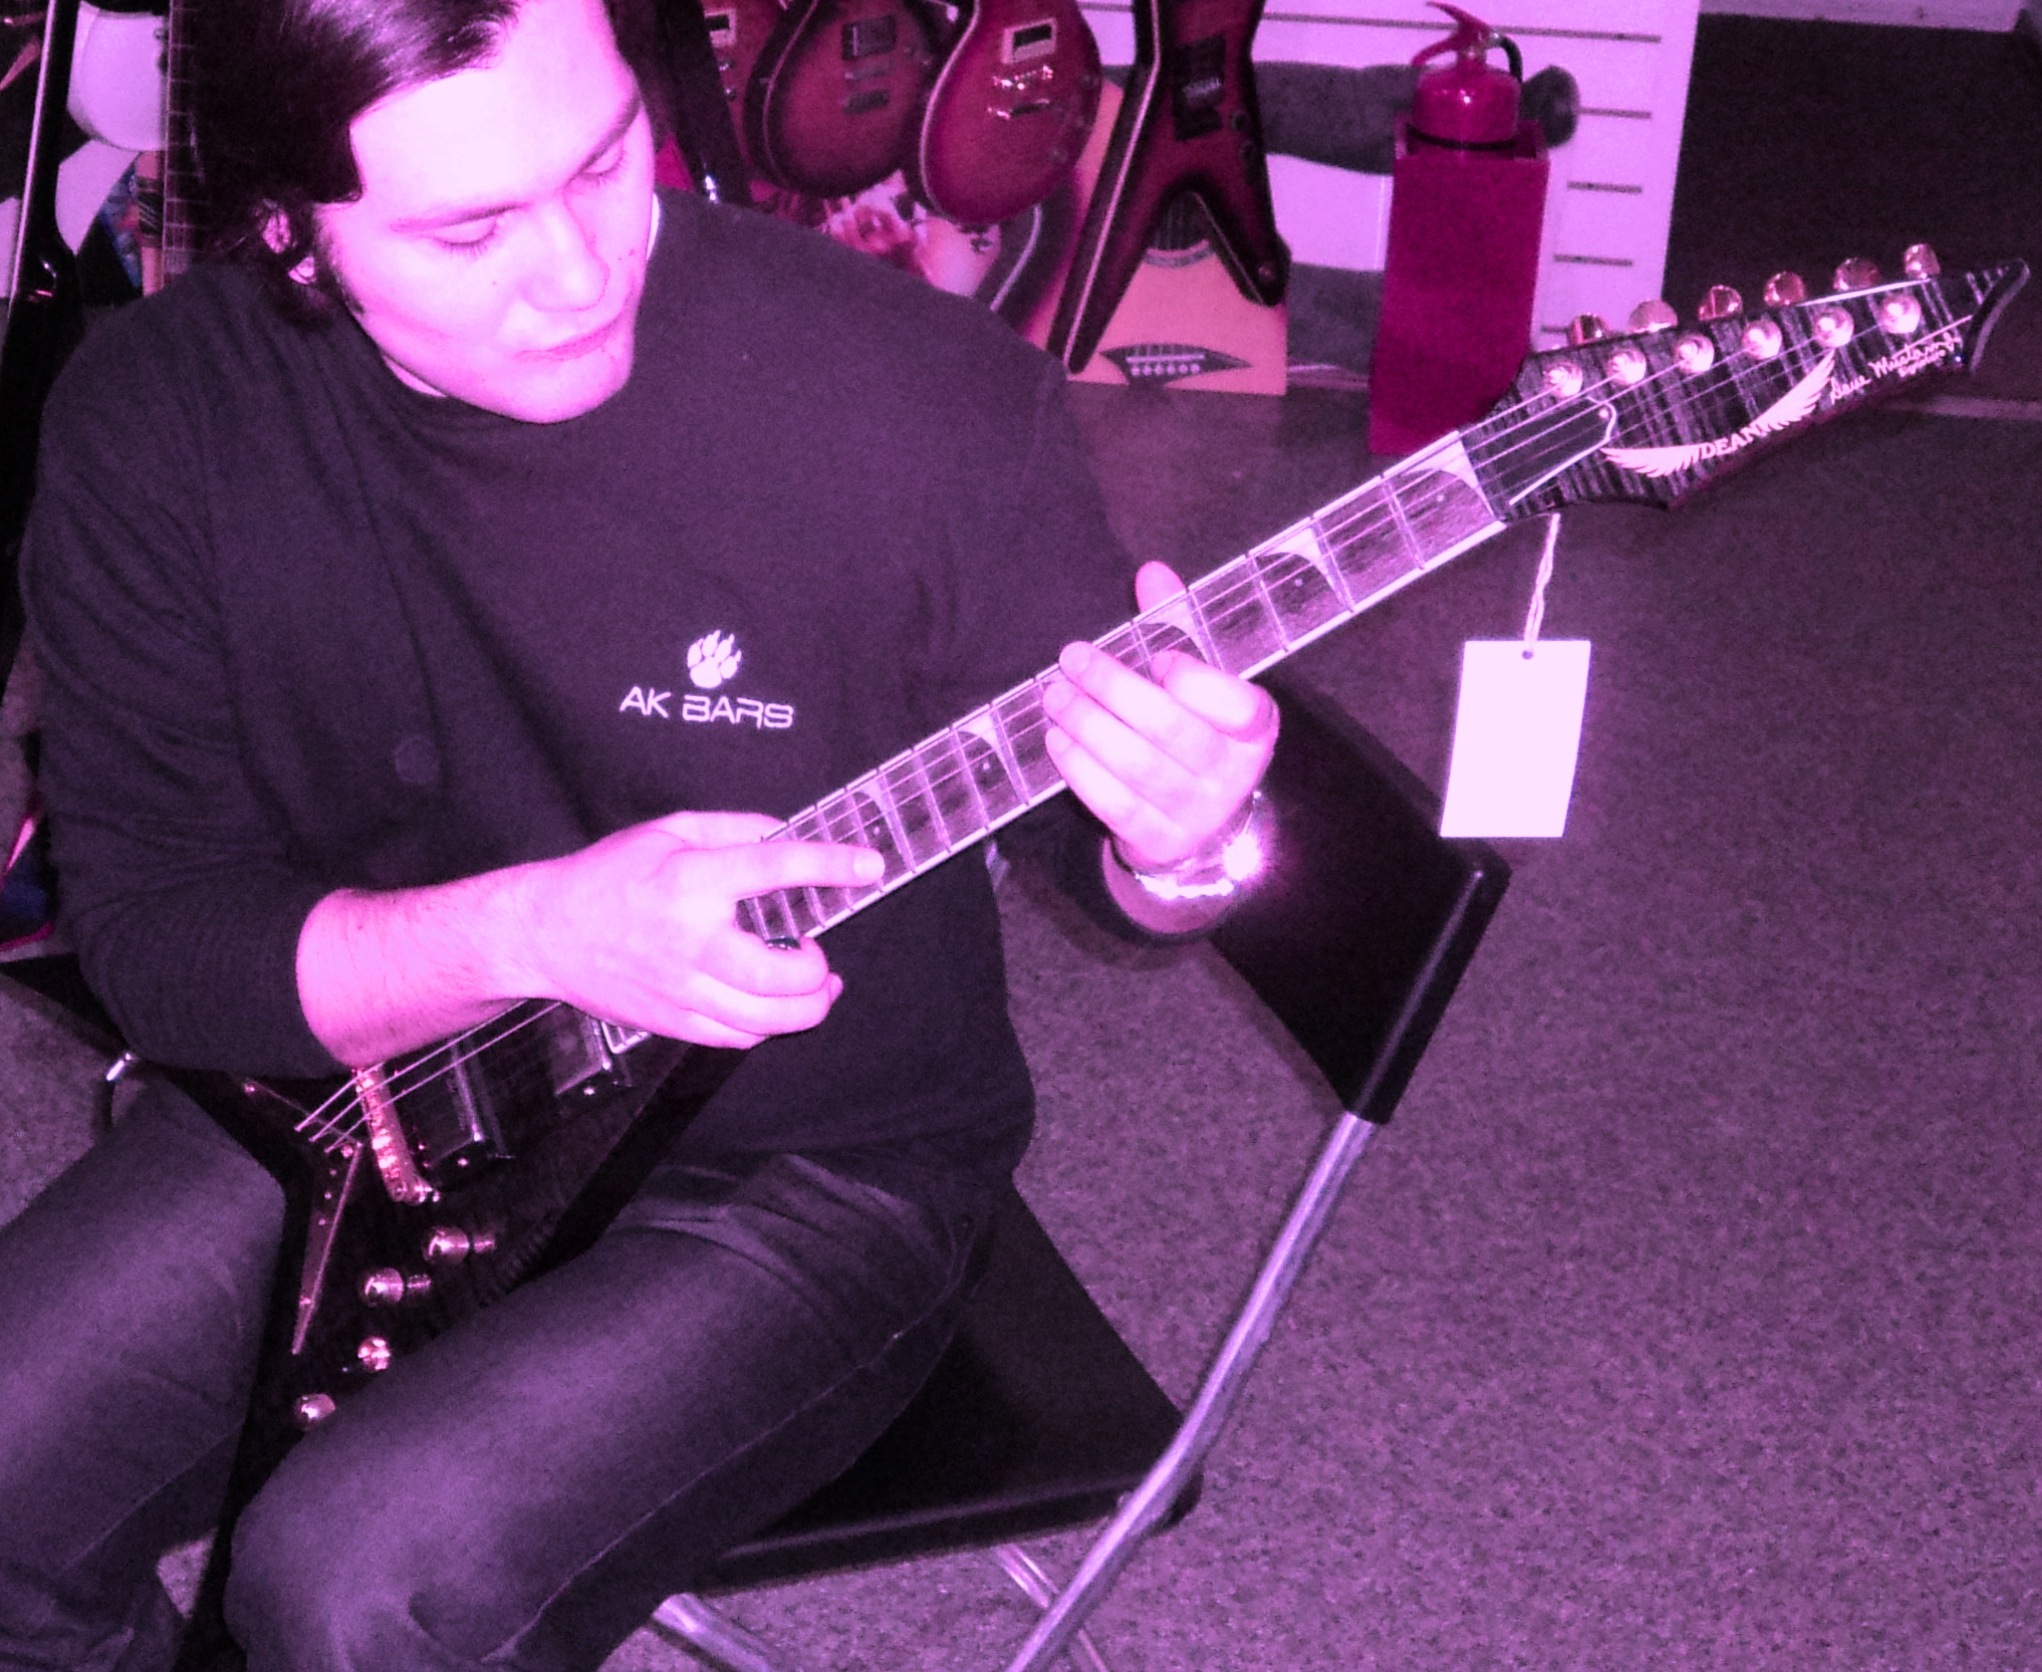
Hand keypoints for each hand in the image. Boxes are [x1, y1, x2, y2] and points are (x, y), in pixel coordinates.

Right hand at [511, 811, 881, 1048]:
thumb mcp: (668, 831)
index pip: (777, 870)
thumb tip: (787, 835)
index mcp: (692, 883)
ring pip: (769, 1019)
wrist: (545, 934)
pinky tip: (771, 1004)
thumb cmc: (606, 877)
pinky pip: (740, 1038)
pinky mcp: (674, 1022)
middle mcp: (692, 942)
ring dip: (808, 1005)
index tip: (869, 866)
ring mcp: (683, 990)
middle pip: (783, 975)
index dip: (830, 865)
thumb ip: (735, 829)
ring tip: (816, 985)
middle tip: (817, 951)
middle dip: (819, 969)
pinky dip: (769, 1025)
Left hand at [1042, 560, 1276, 876]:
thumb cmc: (1195, 729)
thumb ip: (1176, 624)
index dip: (1196, 680)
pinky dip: (1080, 770)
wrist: (1199, 823)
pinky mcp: (1161, 843)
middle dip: (1115, 689)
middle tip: (1072, 659)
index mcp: (1255, 728)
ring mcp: (1199, 815)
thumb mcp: (1197, 678)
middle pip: (1174, 731)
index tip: (1157, 656)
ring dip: (1088, 726)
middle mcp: (1234, 775)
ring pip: (1139, 768)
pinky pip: (1115, 805)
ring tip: (1055, 696)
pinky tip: (1056, 740)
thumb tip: (1150, 572)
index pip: (1240, 707)